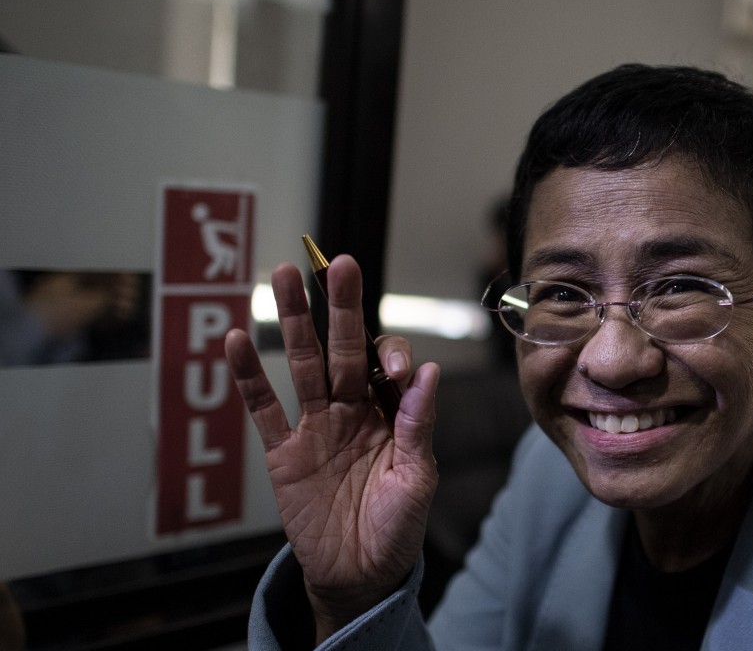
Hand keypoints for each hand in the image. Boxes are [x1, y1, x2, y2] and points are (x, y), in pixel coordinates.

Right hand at [225, 255, 439, 641]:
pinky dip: (247, 377)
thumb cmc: (396, 528)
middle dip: (339, 308)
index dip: (391, 356)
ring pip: (301, 364)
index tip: (395, 370)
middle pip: (342, 348)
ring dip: (291, 322)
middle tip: (336, 264)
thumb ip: (417, 426)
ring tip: (281, 277)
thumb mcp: (417, 479)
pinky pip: (262, 409)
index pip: (387, 365)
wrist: (358, 575)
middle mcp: (351, 410)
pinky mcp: (282, 452)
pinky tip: (235, 340)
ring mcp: (315, 426)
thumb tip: (429, 372)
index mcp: (389, 413)